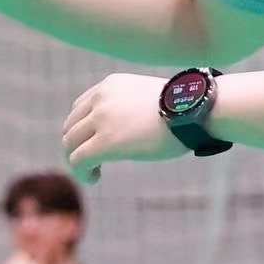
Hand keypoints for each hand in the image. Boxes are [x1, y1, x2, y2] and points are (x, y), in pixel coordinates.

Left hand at [61, 73, 187, 183]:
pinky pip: (78, 160)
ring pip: (70, 144)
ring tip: (93, 172)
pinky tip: (95, 178)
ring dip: (77, 161)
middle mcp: (101, 99)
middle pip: (70, 127)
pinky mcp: (106, 142)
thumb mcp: (148, 96)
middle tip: (92, 162)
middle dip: (76, 146)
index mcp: (110, 85)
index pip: (79, 108)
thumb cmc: (182, 108)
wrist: (194, 109)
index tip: (94, 144)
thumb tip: (133, 126)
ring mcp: (101, 119)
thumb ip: (132, 106)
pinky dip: (81, 172)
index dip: (82, 130)